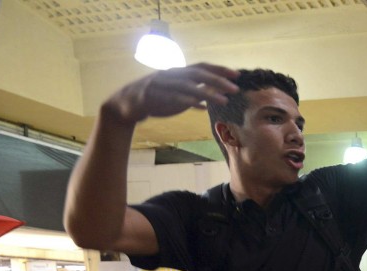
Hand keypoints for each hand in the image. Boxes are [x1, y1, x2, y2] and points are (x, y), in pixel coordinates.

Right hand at [107, 64, 239, 124]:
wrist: (130, 103)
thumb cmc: (158, 96)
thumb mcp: (179, 91)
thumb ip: (196, 89)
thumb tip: (216, 92)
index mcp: (179, 72)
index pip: (202, 66)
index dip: (219, 69)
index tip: (236, 75)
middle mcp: (172, 75)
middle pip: (198, 74)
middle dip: (218, 80)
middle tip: (235, 88)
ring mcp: (164, 85)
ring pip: (188, 86)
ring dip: (208, 93)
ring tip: (224, 101)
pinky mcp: (156, 97)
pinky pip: (175, 99)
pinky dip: (189, 102)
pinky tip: (202, 107)